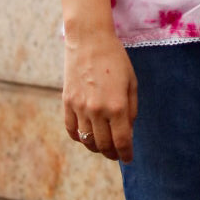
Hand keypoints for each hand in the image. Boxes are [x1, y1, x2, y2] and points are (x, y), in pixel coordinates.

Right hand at [62, 19, 137, 162]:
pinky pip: (71, 129)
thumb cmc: (115, 60)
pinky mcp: (67, 102)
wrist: (89, 40)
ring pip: (86, 140)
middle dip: (112, 153)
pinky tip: (86, 136)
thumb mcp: (131, 83)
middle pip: (103, 145)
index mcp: (117, 106)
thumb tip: (127, 132)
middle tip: (117, 154)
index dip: (126, 154)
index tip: (128, 158)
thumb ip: (131, 110)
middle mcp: (97, 110)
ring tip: (103, 146)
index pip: (121, 141)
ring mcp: (79, 107)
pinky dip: (78, 138)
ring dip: (96, 147)